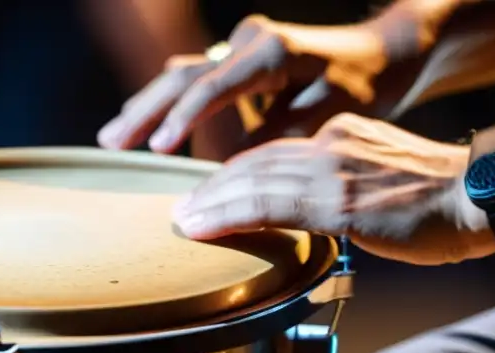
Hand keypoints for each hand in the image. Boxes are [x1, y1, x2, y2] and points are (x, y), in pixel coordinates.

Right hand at [96, 9, 434, 158]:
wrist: (384, 53)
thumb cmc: (365, 84)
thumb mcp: (331, 113)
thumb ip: (281, 137)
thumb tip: (235, 167)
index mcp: (272, 52)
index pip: (215, 85)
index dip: (184, 119)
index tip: (157, 149)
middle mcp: (250, 42)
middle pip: (184, 75)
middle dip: (146, 111)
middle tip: (111, 143)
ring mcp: (241, 47)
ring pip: (182, 75)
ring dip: (148, 107)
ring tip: (113, 139)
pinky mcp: (240, 60)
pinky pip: (194, 81)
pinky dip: (168, 106)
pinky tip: (146, 131)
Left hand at [172, 114, 494, 265]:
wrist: (483, 194)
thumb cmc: (444, 200)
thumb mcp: (386, 179)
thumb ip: (347, 189)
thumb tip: (326, 215)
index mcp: (341, 136)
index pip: (273, 153)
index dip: (235, 176)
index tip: (209, 195)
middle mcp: (330, 145)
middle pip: (254, 163)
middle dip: (212, 188)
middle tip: (181, 209)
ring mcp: (331, 170)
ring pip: (252, 181)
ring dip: (210, 202)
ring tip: (181, 220)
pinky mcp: (337, 201)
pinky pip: (268, 204)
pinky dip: (228, 215)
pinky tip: (201, 226)